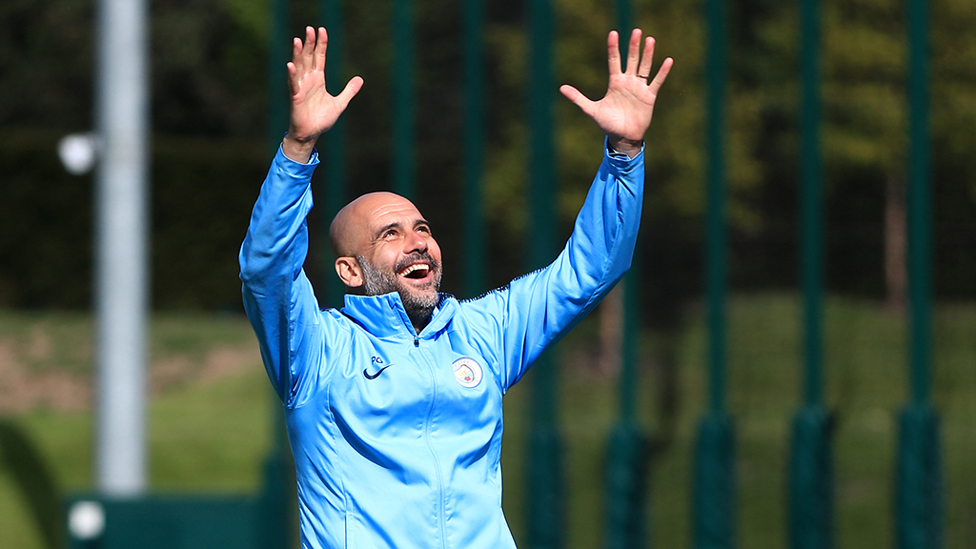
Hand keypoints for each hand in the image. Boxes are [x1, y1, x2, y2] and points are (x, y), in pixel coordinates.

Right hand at [282, 26, 363, 162]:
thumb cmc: (322, 119)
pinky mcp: (296, 97)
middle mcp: (308, 80)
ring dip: (298, 54)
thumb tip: (360, 79)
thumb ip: (349, 91)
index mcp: (318, 79)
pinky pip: (294, 84)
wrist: (311, 134)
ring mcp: (301, 88)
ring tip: (298, 40)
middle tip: (310, 28)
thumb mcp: (340, 103)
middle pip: (308, 58)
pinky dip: (292, 75)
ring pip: (299, 67)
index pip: (319, 57)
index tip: (322, 30)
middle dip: (310, 43)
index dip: (321, 44)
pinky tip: (290, 65)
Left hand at [560, 29, 672, 157]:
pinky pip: (657, 82)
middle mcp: (627, 82)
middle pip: (631, 60)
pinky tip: (668, 60)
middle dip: (633, 46)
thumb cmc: (607, 124)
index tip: (613, 34)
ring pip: (644, 67)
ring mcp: (639, 88)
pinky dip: (662, 72)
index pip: (614, 61)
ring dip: (647, 54)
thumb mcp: (591, 110)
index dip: (613, 48)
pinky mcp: (649, 96)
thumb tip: (561, 88)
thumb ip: (578, 98)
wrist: (622, 137)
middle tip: (636, 31)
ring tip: (650, 40)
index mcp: (614, 83)